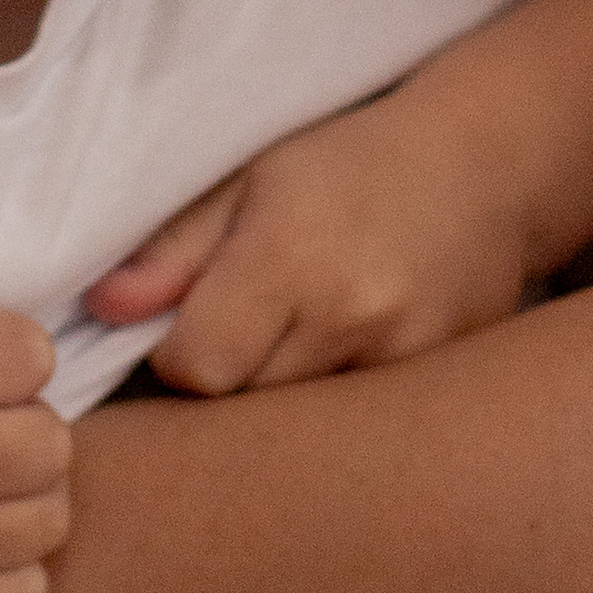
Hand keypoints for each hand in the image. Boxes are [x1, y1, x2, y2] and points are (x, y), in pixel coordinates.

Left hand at [86, 89, 534, 394]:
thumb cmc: (350, 163)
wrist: (490, 167)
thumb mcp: (249, 179)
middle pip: (246, 407)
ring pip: (303, 429)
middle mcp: (354, 315)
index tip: (189, 329)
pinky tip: (344, 354)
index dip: (176, 359)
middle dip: (227, 384)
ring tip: (295, 341)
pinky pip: (361, 427)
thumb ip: (173, 249)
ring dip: (281, 400)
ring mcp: (407, 358)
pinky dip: (336, 403)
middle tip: (241, 335)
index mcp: (291, 254)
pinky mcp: (441, 384)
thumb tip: (102, 310)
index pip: (197, 368)